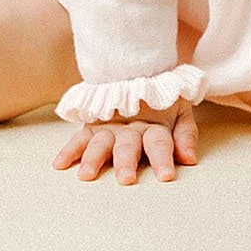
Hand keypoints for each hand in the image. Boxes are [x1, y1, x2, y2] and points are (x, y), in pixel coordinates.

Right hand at [51, 98, 198, 184]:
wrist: (140, 72)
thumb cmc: (162, 104)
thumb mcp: (180, 113)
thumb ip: (185, 135)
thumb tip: (190, 159)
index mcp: (154, 126)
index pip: (159, 142)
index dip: (163, 158)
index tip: (166, 176)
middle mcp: (130, 127)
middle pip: (128, 145)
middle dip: (126, 162)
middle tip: (126, 179)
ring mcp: (109, 127)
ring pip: (100, 143)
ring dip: (93, 158)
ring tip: (86, 175)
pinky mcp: (92, 127)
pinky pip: (79, 138)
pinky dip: (69, 150)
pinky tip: (60, 164)